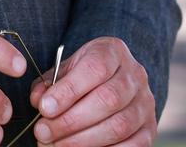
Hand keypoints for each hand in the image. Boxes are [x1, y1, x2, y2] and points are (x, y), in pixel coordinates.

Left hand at [30, 37, 155, 146]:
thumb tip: (38, 101)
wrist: (114, 79)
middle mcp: (135, 75)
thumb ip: (50, 82)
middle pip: (107, 100)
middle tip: (43, 133)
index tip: (44, 108)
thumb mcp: (65, 68)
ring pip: (119, 126)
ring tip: (55, 145)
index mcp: (113, 51)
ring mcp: (145, 103)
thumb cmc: (84, 74)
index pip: (94, 68)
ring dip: (83, 140)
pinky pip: (132, 146)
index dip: (68, 90)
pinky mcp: (149, 129)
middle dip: (70, 121)